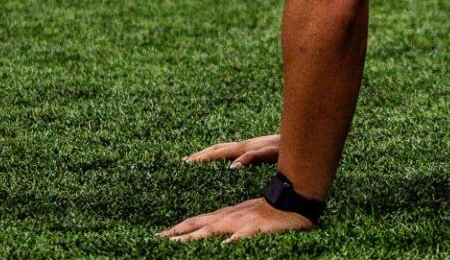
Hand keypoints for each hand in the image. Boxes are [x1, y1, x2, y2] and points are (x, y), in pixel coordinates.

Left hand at [158, 198, 311, 242]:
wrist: (291, 202)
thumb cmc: (269, 213)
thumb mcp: (245, 218)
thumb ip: (229, 226)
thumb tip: (215, 238)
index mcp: (224, 215)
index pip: (195, 221)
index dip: (177, 229)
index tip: (160, 235)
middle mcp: (228, 217)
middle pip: (197, 224)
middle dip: (176, 233)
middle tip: (158, 239)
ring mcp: (240, 222)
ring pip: (211, 230)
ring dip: (193, 238)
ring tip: (176, 245)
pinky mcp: (254, 227)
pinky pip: (240, 236)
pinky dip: (230, 241)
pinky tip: (223, 246)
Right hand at [185, 134, 280, 168]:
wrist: (298, 138)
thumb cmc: (285, 148)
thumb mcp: (269, 154)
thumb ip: (251, 158)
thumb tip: (231, 166)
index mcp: (244, 147)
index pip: (218, 153)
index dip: (202, 158)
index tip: (186, 163)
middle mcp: (244, 144)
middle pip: (217, 148)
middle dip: (200, 154)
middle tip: (184, 161)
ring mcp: (248, 144)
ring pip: (223, 148)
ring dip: (208, 153)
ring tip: (196, 159)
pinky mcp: (253, 147)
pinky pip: (231, 150)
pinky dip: (220, 153)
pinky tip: (221, 159)